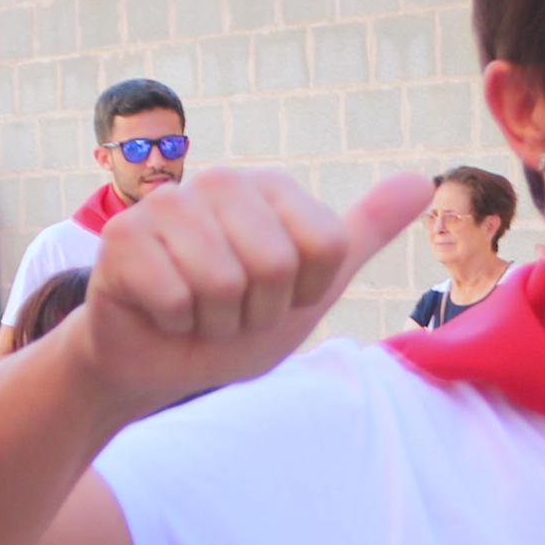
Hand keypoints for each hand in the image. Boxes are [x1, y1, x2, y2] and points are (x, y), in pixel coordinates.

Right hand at [73, 166, 424, 422]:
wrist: (158, 362)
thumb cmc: (235, 321)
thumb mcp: (312, 285)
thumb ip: (362, 234)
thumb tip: (421, 182)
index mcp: (270, 188)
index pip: (327, 247)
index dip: (305, 293)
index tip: (277, 296)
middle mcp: (220, 182)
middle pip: (277, 264)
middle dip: (258, 311)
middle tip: (231, 310)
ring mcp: (167, 204)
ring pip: (225, 283)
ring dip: (215, 321)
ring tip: (198, 312)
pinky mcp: (123, 238)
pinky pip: (176, 298)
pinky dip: (175, 324)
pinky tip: (162, 314)